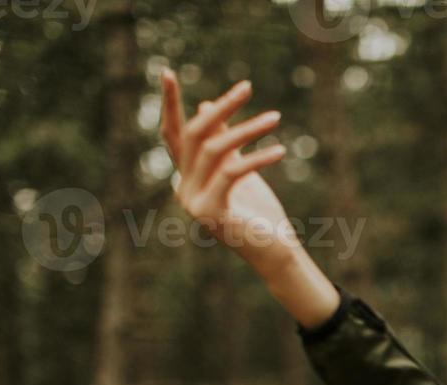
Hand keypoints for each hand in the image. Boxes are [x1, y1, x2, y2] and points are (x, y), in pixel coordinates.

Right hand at [159, 72, 293, 272]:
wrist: (274, 252)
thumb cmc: (259, 212)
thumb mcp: (239, 169)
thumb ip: (222, 141)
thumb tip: (205, 106)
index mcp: (187, 177)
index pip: (174, 134)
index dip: (170, 104)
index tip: (166, 71)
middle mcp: (183, 189)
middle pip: (195, 135)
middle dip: (221, 108)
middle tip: (247, 86)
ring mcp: (193, 203)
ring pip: (215, 150)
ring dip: (248, 130)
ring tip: (275, 117)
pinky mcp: (211, 213)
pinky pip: (232, 172)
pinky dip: (257, 157)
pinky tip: (280, 150)